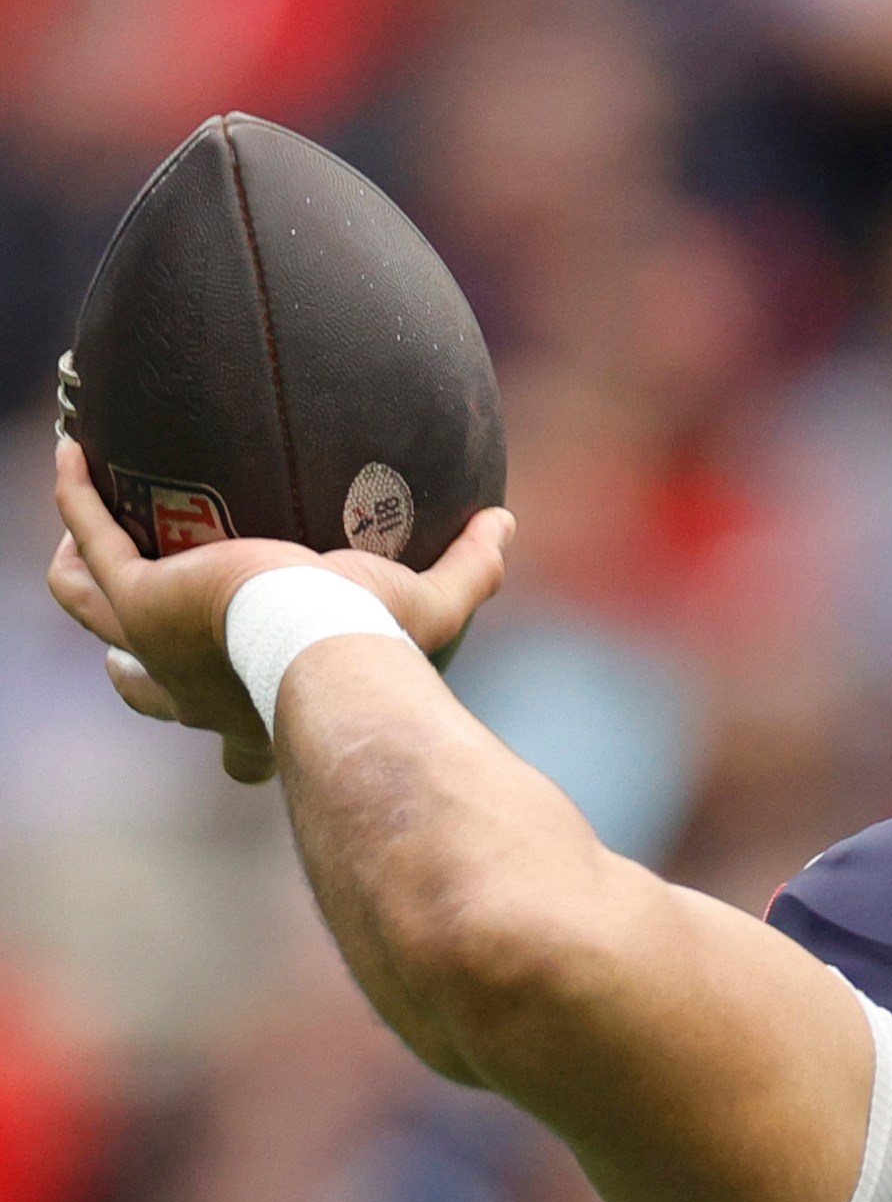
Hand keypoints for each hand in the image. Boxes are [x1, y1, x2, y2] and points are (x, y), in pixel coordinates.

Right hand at [48, 439, 513, 784]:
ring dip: (78, 576)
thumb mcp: (431, 611)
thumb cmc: (381, 652)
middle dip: (133, 671)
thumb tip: (505, 525)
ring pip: (91, 613)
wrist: (330, 654)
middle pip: (147, 696)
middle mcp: (203, 696)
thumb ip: (470, 573)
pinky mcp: (143, 605)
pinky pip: (91, 543)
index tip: (239, 723)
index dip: (235, 746)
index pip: (241, 750)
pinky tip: (75, 451)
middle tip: (133, 633)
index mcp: (263, 718)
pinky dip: (76, 498)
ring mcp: (162, 649)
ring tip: (78, 534)